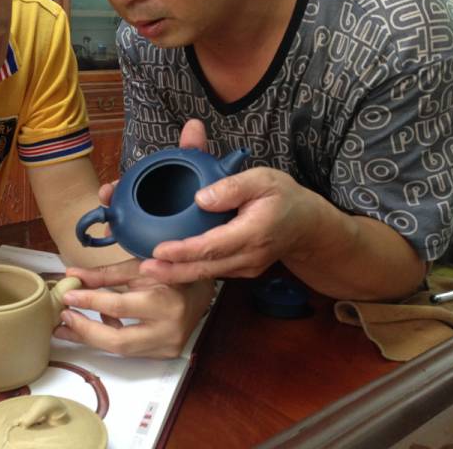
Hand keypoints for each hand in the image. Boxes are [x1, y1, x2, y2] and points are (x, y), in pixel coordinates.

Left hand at [53, 260, 214, 357]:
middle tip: (62, 319)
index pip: (119, 306)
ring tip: (67, 326)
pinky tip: (94, 325)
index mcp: (165, 303)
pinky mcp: (164, 353)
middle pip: (119, 341)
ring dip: (92, 337)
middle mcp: (169, 330)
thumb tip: (72, 275)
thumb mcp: (139, 267)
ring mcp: (167, 346)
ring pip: (122, 350)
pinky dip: (110, 337)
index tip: (68, 295)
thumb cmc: (169, 272)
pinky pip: (130, 350)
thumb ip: (105, 275)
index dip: (89, 301)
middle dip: (86, 331)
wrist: (201, 291)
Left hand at [141, 119, 316, 283]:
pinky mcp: (241, 270)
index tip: (159, 250)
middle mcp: (250, 256)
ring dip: (177, 274)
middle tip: (144, 268)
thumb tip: (201, 198)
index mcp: (254, 232)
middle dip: (173, 271)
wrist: (308, 225)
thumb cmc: (284, 196)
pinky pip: (212, 272)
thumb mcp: (263, 178)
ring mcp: (246, 267)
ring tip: (148, 269)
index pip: (214, 246)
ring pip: (207, 274)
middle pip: (206, 267)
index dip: (185, 250)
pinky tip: (168, 266)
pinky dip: (189, 270)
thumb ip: (232, 186)